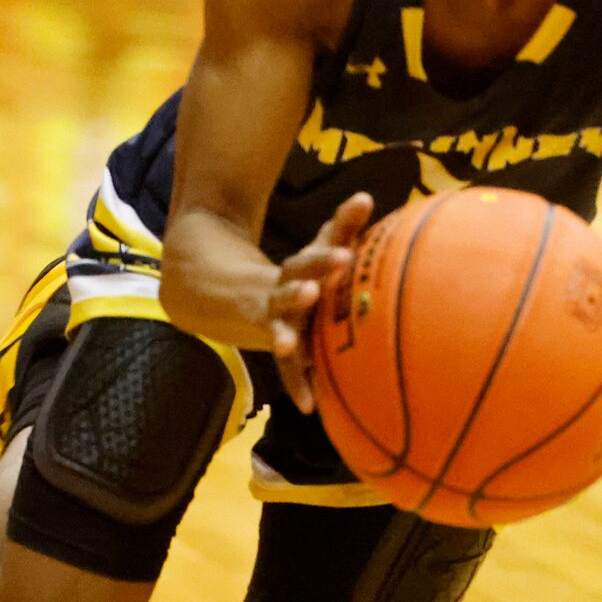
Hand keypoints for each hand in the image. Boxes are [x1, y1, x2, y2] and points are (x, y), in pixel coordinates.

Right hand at [267, 192, 375, 410]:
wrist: (236, 295)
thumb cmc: (303, 272)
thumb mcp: (320, 248)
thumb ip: (343, 225)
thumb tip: (365, 196)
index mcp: (300, 266)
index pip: (315, 254)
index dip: (328, 253)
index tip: (346, 252)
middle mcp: (285, 289)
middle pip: (296, 281)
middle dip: (308, 282)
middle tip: (318, 284)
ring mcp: (277, 319)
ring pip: (281, 324)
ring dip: (285, 334)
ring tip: (286, 344)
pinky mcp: (278, 344)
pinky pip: (287, 366)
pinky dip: (298, 383)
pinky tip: (308, 405)